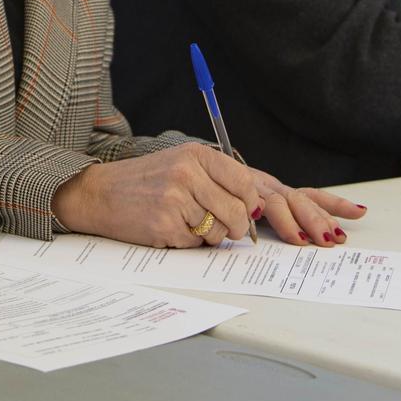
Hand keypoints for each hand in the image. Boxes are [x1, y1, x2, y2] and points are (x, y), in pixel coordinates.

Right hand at [51, 143, 364, 248]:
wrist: (96, 193)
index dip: (266, 209)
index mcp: (200, 154)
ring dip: (210, 237)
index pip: (252, 185)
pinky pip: (197, 244)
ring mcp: (177, 196)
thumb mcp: (183, 168)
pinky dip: (187, 245)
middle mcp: (191, 170)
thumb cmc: (144, 184)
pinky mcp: (165, 221)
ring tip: (183, 224)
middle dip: (238, 228)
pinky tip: (166, 230)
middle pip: (243, 212)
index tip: (305, 225)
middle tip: (223, 228)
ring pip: (222, 231)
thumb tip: (259, 210)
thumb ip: (220, 182)